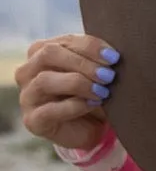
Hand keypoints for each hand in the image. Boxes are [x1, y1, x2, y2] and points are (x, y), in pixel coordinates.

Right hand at [14, 34, 119, 149]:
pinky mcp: (33, 120)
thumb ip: (97, 60)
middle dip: (83, 63)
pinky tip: (92, 104)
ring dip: (79, 83)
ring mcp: (27, 96)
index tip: (113, 57)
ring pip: (45, 80)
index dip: (90, 46)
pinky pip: (50, 110)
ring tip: (103, 91)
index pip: (64, 41)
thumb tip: (112, 54)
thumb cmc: (92, 94)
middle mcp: (28, 71)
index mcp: (42, 52)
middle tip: (108, 75)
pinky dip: (74, 106)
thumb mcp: (95, 73)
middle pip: (49, 54)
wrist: (90, 128)